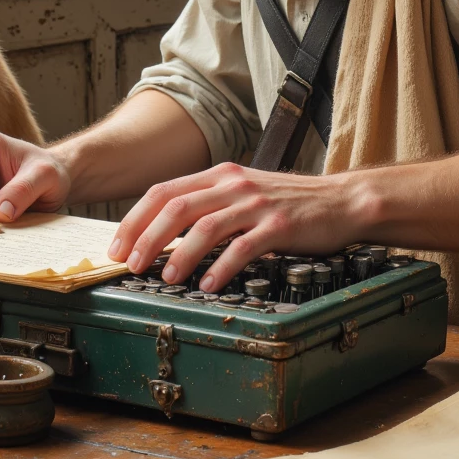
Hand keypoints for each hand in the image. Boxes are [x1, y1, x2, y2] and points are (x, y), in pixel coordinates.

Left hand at [107, 164, 366, 291]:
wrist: (341, 201)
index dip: (135, 218)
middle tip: (131, 263)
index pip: (164, 191)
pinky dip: (222, 266)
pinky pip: (243, 246)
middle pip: (177, 206)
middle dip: (148, 236)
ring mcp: (257, 203)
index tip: (118, 246)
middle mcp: (234, 184)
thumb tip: (165, 234)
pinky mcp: (280, 225)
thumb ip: (209, 205)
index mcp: (220, 175)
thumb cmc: (289, 204)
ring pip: (207, 224)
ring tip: (167, 277)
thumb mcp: (244, 193)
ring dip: (181, 252)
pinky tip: (210, 284)